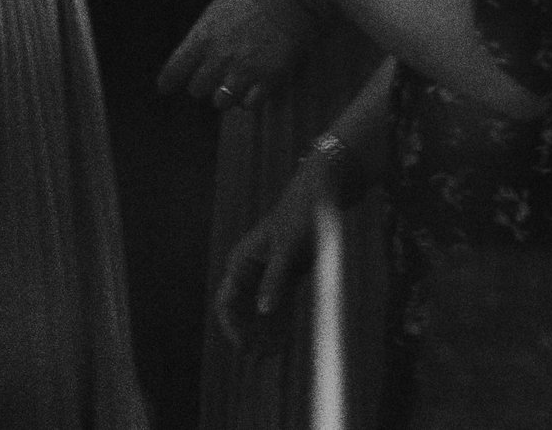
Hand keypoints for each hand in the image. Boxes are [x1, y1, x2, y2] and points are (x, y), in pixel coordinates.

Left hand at [158, 0, 317, 109]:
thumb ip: (213, 24)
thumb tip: (212, 30)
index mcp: (203, 35)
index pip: (173, 71)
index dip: (169, 80)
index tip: (168, 86)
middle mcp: (218, 57)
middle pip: (197, 89)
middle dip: (205, 83)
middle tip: (215, 77)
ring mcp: (244, 69)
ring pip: (222, 102)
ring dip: (228, 94)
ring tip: (237, 85)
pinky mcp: (270, 77)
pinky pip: (251, 104)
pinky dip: (252, 99)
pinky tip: (257, 89)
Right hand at [216, 157, 331, 350]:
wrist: (324, 192)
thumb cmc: (302, 214)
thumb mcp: (289, 247)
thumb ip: (276, 279)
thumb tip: (264, 311)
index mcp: (242, 260)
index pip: (227, 300)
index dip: (233, 326)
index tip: (244, 346)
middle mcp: (252, 268)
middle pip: (243, 309)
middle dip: (250, 333)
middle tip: (259, 359)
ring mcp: (270, 271)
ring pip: (261, 309)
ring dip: (265, 331)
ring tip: (271, 355)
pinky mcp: (288, 272)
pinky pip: (280, 302)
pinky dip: (281, 319)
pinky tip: (284, 338)